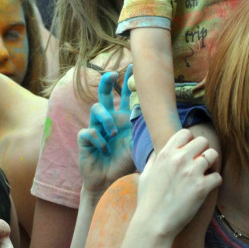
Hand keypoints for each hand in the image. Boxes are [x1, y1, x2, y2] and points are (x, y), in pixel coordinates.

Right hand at [78, 67, 134, 193]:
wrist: (108, 181)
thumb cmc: (124, 162)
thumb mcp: (138, 145)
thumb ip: (145, 132)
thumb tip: (162, 119)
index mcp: (122, 119)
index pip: (125, 96)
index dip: (127, 81)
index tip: (132, 66)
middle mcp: (108, 119)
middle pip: (104, 94)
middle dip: (107, 82)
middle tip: (112, 75)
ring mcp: (95, 127)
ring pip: (96, 109)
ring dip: (106, 118)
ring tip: (114, 132)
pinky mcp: (85, 139)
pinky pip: (88, 132)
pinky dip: (98, 139)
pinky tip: (104, 149)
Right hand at [133, 129, 221, 238]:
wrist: (153, 224)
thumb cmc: (148, 202)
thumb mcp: (145, 175)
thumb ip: (153, 161)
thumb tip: (157, 153)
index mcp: (166, 154)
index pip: (185, 133)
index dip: (190, 141)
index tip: (190, 153)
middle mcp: (179, 159)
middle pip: (203, 141)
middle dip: (203, 151)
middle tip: (200, 164)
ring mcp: (191, 172)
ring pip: (213, 155)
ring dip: (211, 165)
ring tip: (205, 174)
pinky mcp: (202, 187)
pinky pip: (217, 176)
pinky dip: (214, 183)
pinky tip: (207, 189)